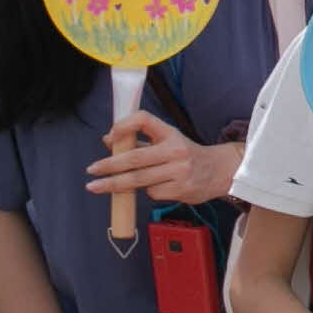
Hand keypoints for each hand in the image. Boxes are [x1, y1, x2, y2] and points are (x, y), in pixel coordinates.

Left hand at [89, 113, 239, 208]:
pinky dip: (146, 192)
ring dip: (115, 185)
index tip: (110, 136)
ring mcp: (179, 171)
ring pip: (140, 180)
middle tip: (92, 171)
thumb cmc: (185, 154)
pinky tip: (153, 188)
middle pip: (135, 158)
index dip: (124, 125)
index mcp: (170, 133)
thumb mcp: (166, 141)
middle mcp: (175, 150)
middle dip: (110, 166)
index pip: (144, 120)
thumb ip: (139, 141)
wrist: (220, 171)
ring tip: (97, 187)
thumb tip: (108, 140)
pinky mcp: (182, 190)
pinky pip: (153, 193)